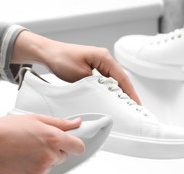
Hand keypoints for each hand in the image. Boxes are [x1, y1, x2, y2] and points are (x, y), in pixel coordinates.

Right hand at [0, 114, 84, 173]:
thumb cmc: (5, 129)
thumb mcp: (35, 119)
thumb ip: (60, 123)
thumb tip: (76, 123)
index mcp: (54, 138)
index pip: (79, 147)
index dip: (75, 145)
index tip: (71, 143)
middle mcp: (50, 155)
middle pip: (63, 157)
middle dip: (55, 151)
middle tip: (38, 143)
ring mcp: (41, 169)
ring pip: (51, 166)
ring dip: (44, 160)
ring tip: (25, 150)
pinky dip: (33, 169)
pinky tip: (21, 159)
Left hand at [11, 31, 140, 103]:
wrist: (48, 54)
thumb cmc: (61, 59)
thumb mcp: (80, 75)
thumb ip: (95, 85)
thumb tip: (106, 95)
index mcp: (104, 57)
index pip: (121, 77)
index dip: (130, 92)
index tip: (135, 103)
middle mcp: (104, 59)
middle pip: (120, 79)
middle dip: (127, 94)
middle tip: (132, 108)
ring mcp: (99, 63)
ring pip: (113, 81)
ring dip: (118, 93)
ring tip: (124, 106)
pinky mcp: (93, 69)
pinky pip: (105, 81)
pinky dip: (109, 90)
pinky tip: (111, 99)